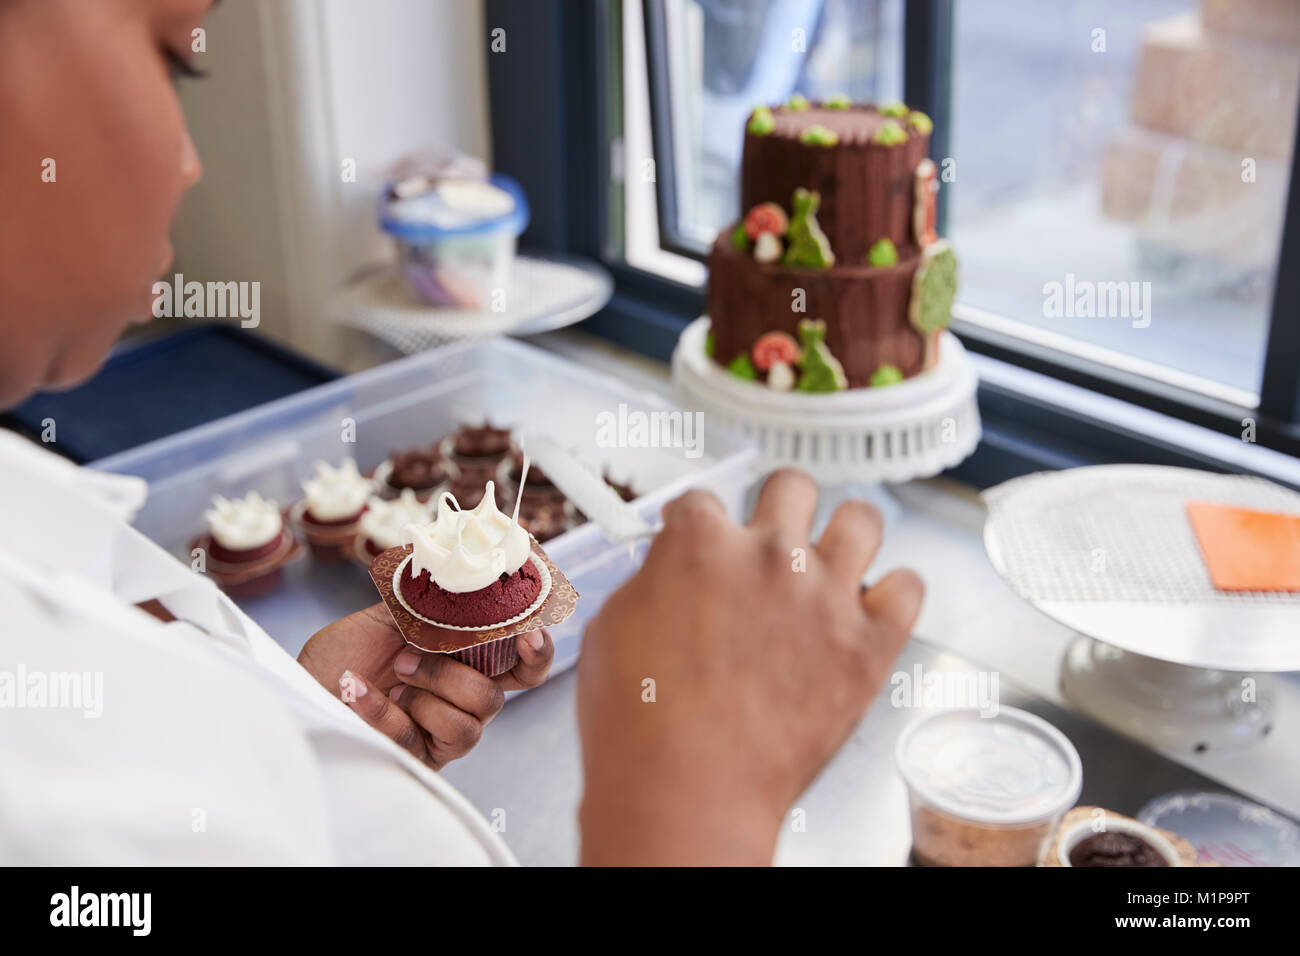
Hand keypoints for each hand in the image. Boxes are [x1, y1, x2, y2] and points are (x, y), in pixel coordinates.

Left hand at [298, 603, 554, 768]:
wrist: (299, 689)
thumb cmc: (341, 655)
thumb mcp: (388, 615)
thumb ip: (431, 601)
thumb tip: (463, 570)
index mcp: (466, 663)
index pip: (523, 666)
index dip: (537, 652)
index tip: (527, 631)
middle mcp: (460, 701)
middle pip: (498, 696)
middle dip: (454, 672)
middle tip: (412, 653)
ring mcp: (439, 734)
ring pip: (470, 723)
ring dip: (425, 689)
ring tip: (390, 672)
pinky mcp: (413, 760)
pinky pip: (416, 738)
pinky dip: (381, 709)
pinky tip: (355, 689)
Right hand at [577, 469, 922, 864]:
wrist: (686, 791)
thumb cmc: (641, 726)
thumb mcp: (613, 630)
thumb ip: (653, 583)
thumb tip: (670, 577)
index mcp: (699, 543)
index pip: (703, 500)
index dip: (699, 525)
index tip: (703, 541)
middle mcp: (770, 556)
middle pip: (792, 486)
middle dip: (779, 508)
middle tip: (772, 540)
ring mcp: (826, 596)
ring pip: (862, 518)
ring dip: (845, 534)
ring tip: (834, 560)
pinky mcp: (869, 644)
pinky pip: (909, 588)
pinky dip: (894, 594)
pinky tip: (873, 608)